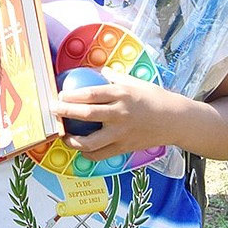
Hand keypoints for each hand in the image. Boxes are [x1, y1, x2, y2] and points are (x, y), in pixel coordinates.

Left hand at [55, 68, 188, 160]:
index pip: (91, 94)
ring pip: (92, 142)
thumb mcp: (133, 82)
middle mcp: (120, 114)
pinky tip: (80, 149)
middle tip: (53, 110)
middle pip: (87, 115)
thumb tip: (95, 71)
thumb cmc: (153, 98)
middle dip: (65, 112)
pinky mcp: (125, 148)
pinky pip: (102, 155)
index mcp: (121, 95)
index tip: (58, 95)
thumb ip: (112, 77)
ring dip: (73, 140)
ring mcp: (122, 134)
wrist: (175, 120)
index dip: (72, 95)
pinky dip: (88, 154)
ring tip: (64, 136)